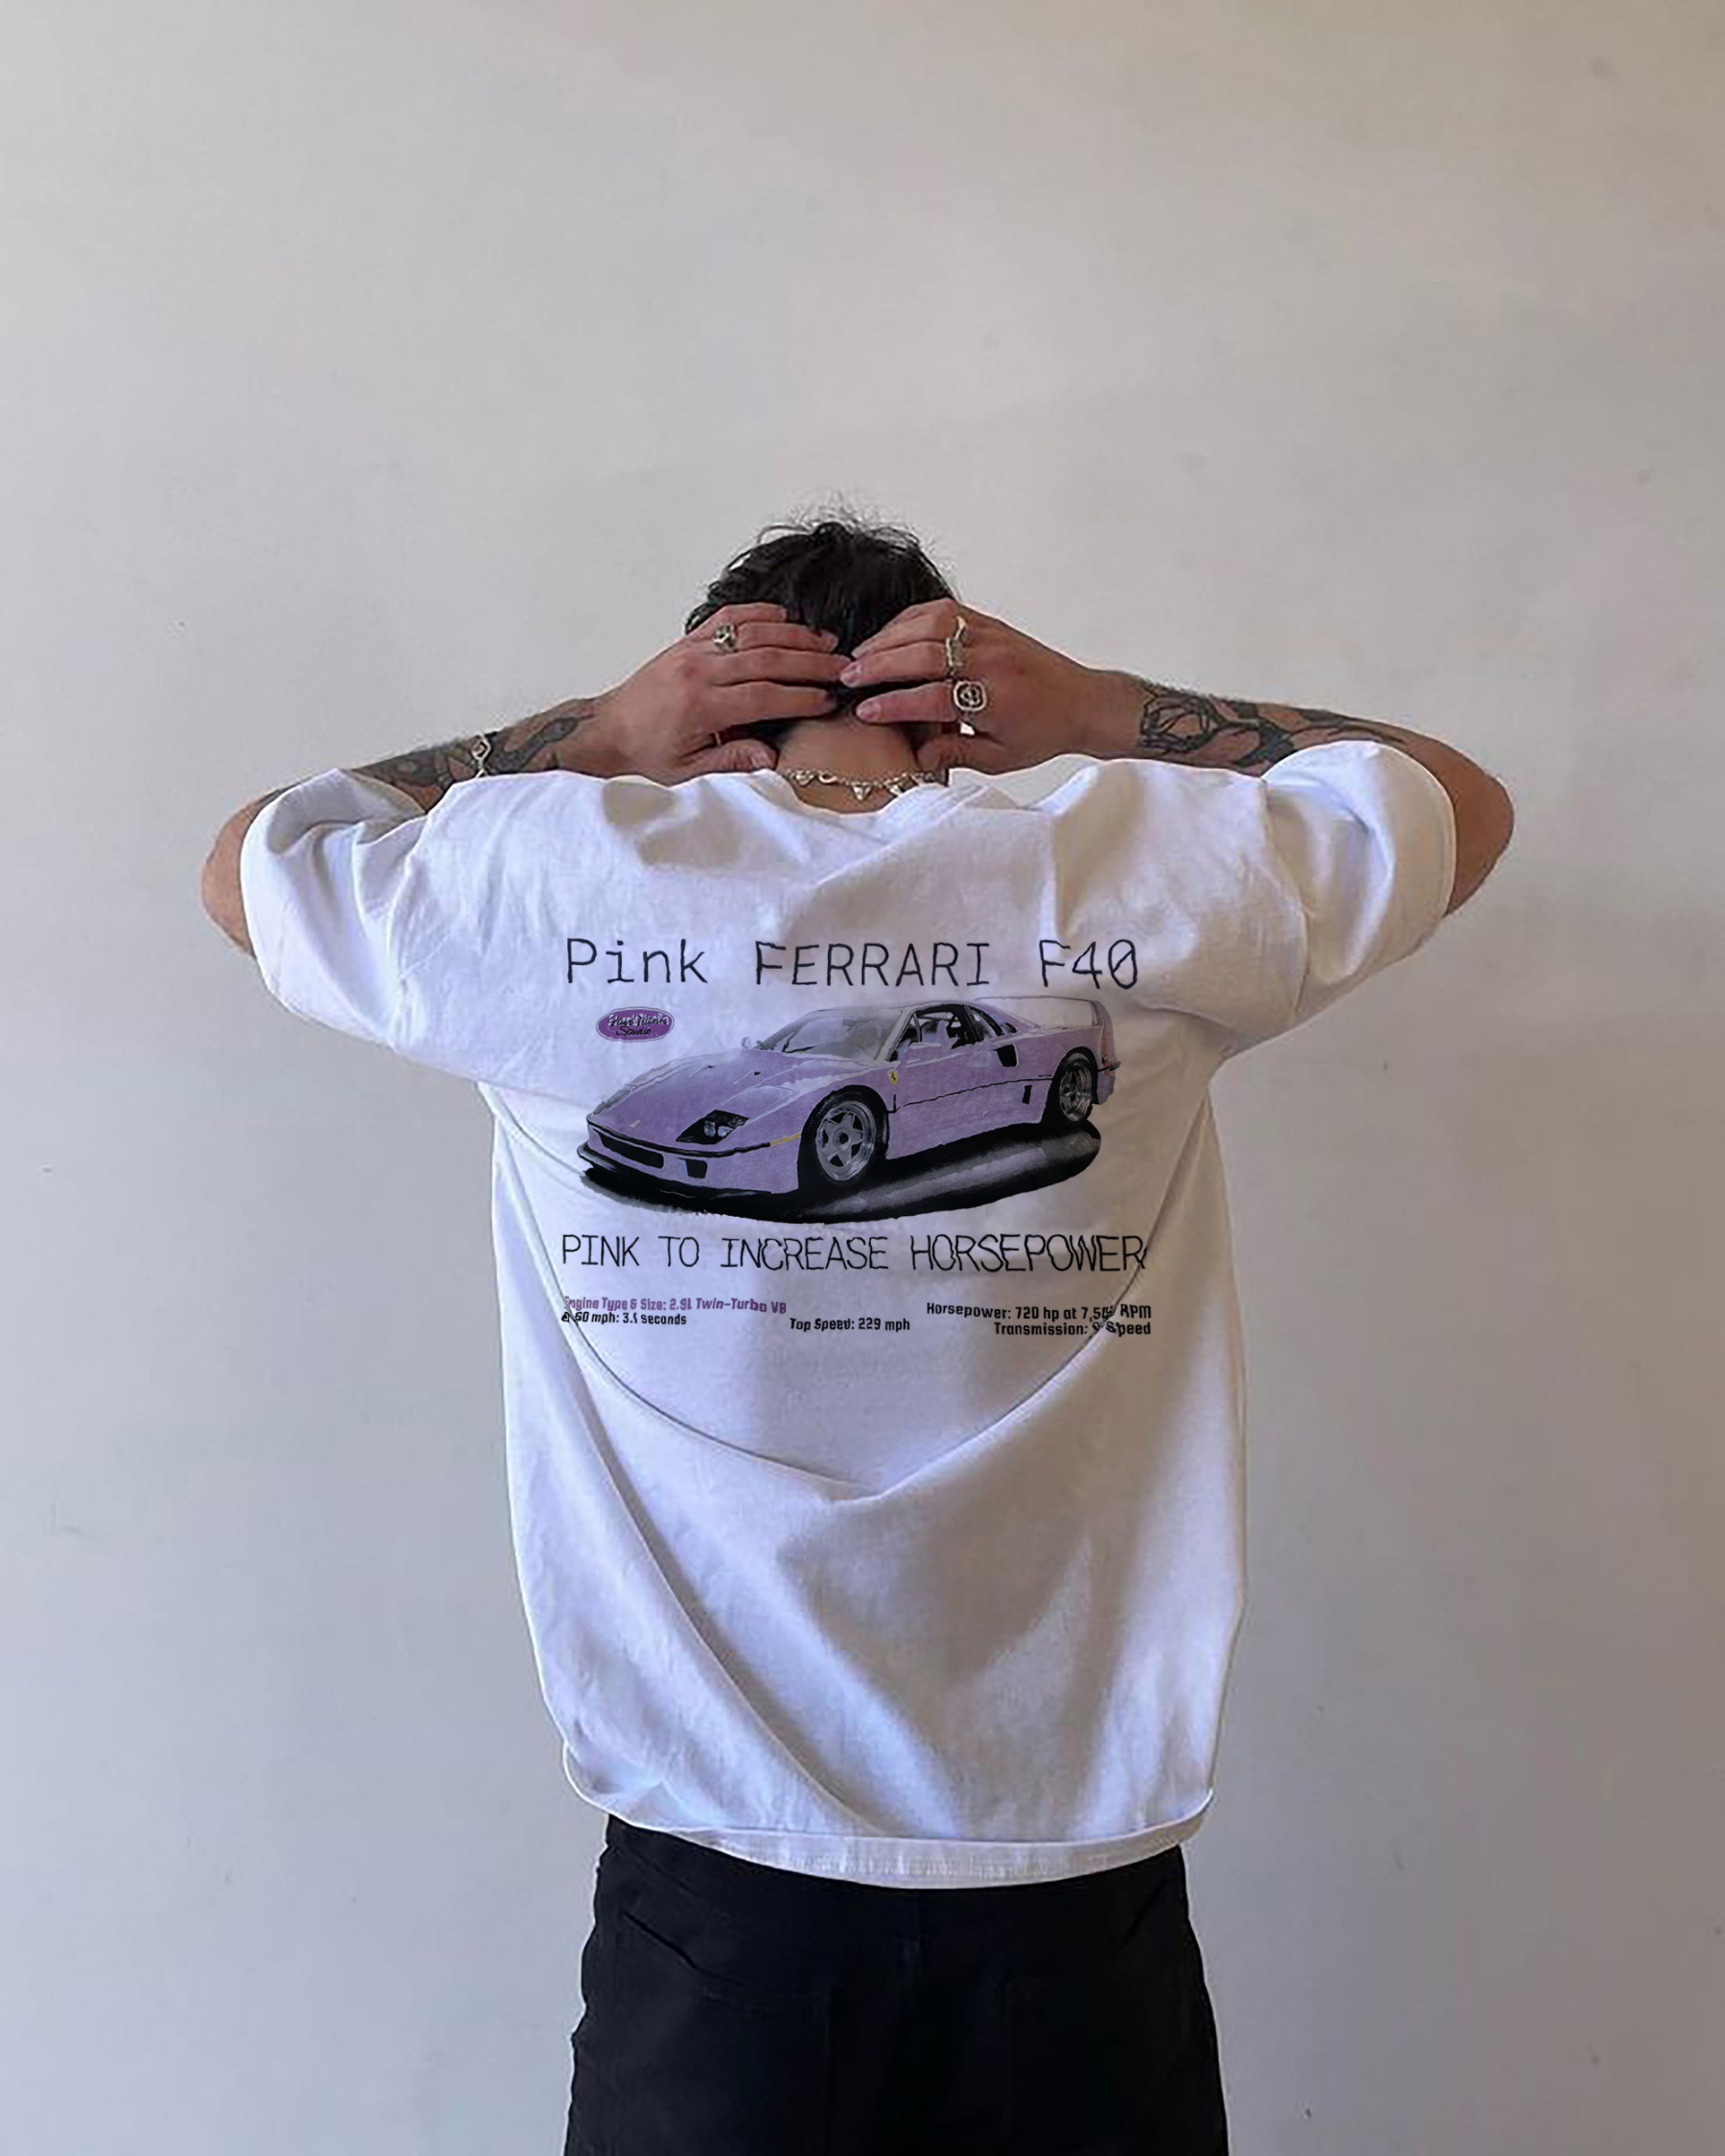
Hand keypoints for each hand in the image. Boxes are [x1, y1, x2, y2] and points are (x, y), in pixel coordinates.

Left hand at [585, 604, 849, 782]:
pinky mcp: (688, 640)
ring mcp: (693, 651)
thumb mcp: (690, 770)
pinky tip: (786, 617)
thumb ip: (732, 759)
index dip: (800, 697)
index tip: (828, 700)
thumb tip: (771, 756)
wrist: (610, 728)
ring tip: (826, 641)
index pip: (763, 697)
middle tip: (842, 667)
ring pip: (752, 634)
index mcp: (700, 707)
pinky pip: (728, 619)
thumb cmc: (649, 752)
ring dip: (793, 635)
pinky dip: (759, 614)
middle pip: (767, 659)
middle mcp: (699, 672)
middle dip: (810, 663)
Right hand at [839, 599, 1114, 773]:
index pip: (934, 698)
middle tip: (847, 677)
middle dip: (881, 664)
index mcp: (995, 700)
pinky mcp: (991, 623)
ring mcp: (991, 637)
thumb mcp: (1002, 758)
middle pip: (925, 654)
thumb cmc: (1043, 733)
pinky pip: (945, 611)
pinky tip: (890, 633)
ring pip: (931, 625)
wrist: (1084, 702)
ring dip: (890, 636)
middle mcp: (992, 662)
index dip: (896, 705)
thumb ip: (957, 755)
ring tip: (861, 655)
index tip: (865, 712)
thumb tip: (917, 760)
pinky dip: (912, 618)